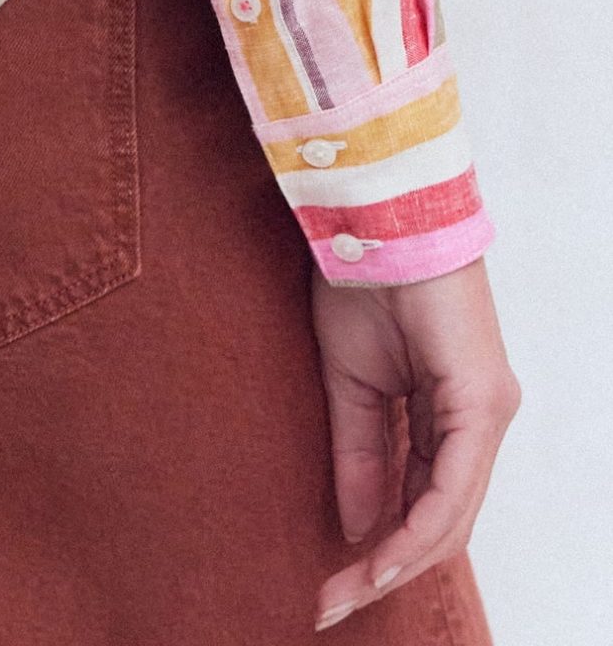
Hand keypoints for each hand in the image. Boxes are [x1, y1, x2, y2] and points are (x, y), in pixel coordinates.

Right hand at [310, 255, 518, 629]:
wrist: (375, 218)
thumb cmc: (364, 282)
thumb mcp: (351, 383)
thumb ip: (361, 452)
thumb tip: (358, 525)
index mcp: (449, 413)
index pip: (423, 500)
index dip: (381, 546)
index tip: (333, 582)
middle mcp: (479, 420)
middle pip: (442, 519)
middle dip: (387, 567)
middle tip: (334, 601)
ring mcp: (486, 412)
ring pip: (453, 511)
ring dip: (401, 558)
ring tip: (353, 588)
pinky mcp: (481, 401)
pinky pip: (454, 482)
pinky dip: (420, 523)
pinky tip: (387, 552)